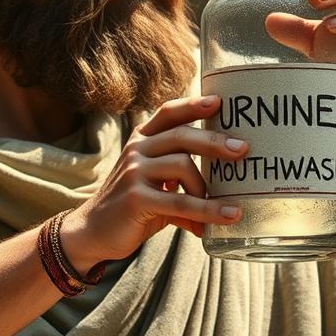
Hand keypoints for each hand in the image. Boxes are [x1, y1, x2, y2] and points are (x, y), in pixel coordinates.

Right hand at [59, 95, 247, 272]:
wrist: (93, 233)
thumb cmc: (135, 205)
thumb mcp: (157, 182)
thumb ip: (185, 177)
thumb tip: (232, 186)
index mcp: (142, 139)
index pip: (169, 112)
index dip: (193, 104)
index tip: (219, 102)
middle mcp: (137, 150)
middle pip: (181, 136)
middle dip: (214, 142)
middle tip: (242, 150)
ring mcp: (134, 172)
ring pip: (183, 167)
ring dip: (209, 189)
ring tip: (229, 206)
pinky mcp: (135, 198)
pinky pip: (179, 201)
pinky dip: (207, 210)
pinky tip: (227, 215)